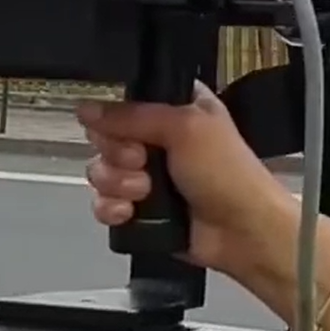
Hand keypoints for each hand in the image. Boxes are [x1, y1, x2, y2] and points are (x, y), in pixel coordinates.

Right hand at [77, 82, 291, 271]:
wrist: (241, 230)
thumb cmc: (227, 172)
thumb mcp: (185, 127)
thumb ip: (133, 115)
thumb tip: (88, 109)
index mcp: (177, 108)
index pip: (127, 100)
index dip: (117, 113)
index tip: (123, 126)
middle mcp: (160, 139)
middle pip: (107, 136)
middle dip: (117, 152)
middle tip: (142, 160)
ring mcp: (150, 175)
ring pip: (103, 171)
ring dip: (117, 183)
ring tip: (144, 191)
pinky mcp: (141, 208)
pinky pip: (104, 203)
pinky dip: (112, 208)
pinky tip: (130, 211)